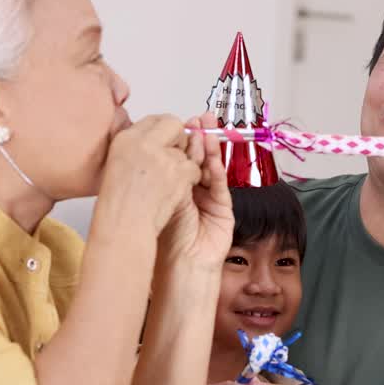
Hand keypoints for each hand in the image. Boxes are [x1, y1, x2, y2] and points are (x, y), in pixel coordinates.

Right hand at [97, 114, 202, 239]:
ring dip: (183, 162)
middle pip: (172, 125)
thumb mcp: (118, 168)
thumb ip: (136, 151)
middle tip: (172, 160)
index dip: (163, 131)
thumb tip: (153, 142)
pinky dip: (190, 179)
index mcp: (124, 139)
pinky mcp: (178, 172)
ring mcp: (162, 156)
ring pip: (186, 148)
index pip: (153, 120)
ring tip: (169, 180)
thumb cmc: (118, 204)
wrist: (122, 228)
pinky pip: (193, 168)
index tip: (166, 140)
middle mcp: (143, 142)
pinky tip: (177, 190)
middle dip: (178, 141)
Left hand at [158, 111, 234, 268]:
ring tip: (207, 128)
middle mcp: (192, 191)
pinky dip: (216, 167)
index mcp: (174, 188)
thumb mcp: (159, 198)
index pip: (181, 158)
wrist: (180, 265)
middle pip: (198, 158)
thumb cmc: (164, 238)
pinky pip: (220, 183)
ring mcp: (210, 199)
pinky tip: (211, 154)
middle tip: (199, 119)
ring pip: (210, 167)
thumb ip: (165, 174)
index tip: (180, 123)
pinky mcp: (224, 208)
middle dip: (198, 137)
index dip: (182, 140)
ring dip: (209, 147)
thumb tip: (160, 144)